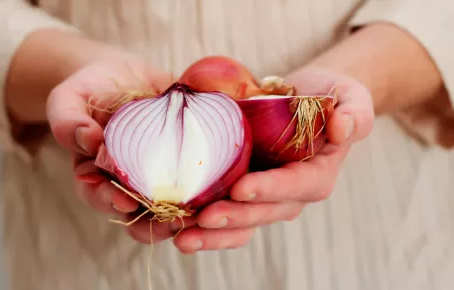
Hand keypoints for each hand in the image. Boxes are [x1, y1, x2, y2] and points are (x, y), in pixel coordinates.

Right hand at [47, 58, 197, 242]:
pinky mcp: (182, 158)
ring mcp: (158, 173)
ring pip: (172, 203)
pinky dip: (207, 185)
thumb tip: (88, 140)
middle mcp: (128, 181)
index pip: (100, 197)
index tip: (124, 200)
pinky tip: (220, 186)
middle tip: (175, 221)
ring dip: (186, 212)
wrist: (122, 74)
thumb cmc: (90, 89)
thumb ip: (67, 120)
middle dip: (156, 221)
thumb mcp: (69, 99)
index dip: (110, 202)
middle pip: (139, 212)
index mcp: (96, 175)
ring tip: (201, 213)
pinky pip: (195, 177)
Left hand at [172, 66, 374, 253]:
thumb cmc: (328, 97)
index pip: (296, 186)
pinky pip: (226, 212)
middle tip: (203, 219)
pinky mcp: (243, 190)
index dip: (271, 190)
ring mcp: (265, 195)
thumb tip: (342, 128)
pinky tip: (176, 227)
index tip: (242, 189)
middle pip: (264, 212)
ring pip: (241, 221)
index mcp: (317, 175)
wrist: (304, 98)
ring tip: (182, 236)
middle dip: (234, 218)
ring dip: (212, 232)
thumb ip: (355, 113)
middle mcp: (291, 193)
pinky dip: (203, 224)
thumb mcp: (351, 97)